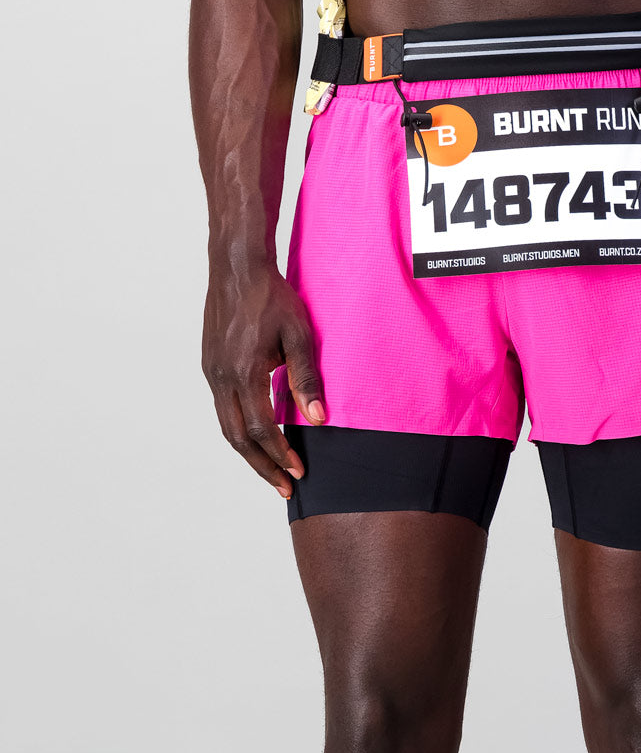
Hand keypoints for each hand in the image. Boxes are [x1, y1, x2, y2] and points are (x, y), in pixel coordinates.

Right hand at [201, 262, 324, 498]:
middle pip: (238, 438)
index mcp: (243, 372)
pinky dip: (240, 430)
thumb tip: (318, 420)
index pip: (262, 429)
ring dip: (249, 452)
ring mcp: (211, 372)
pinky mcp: (210, 365)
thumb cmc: (271, 297)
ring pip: (227, 426)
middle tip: (285, 487)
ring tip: (272, 470)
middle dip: (263, 466)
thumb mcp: (299, 336)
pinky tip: (257, 436)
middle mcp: (221, 377)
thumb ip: (307, 380)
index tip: (299, 471)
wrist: (236, 265)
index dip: (280, 454)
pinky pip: (223, 409)